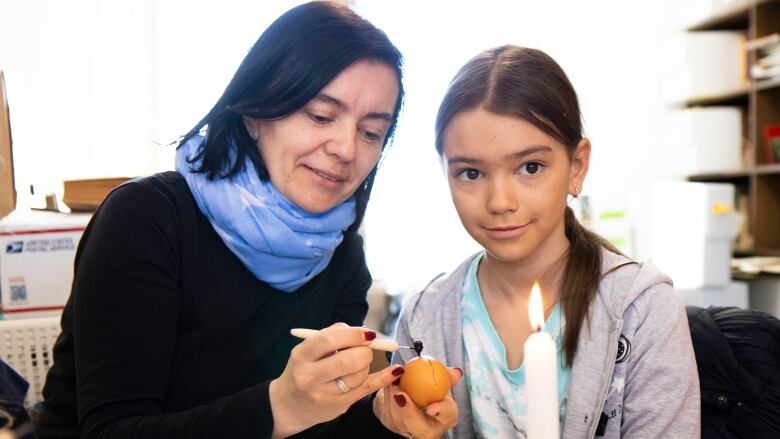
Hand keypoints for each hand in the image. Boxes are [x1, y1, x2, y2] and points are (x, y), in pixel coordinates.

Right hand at [269, 323, 401, 437]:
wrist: (289, 404)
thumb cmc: (304, 369)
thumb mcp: (307, 349)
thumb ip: (332, 335)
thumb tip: (363, 331)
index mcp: (301, 356)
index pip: (329, 340)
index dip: (353, 334)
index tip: (367, 333)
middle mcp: (310, 377)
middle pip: (347, 360)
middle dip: (364, 351)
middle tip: (365, 348)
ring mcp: (324, 394)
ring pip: (358, 375)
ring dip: (365, 365)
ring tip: (356, 364)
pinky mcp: (338, 406)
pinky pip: (366, 389)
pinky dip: (384, 378)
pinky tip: (395, 370)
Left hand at [373, 367, 462, 438]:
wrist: (408, 393)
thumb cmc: (428, 389)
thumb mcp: (439, 381)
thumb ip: (447, 377)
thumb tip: (457, 372)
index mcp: (446, 417)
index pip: (449, 416)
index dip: (441, 411)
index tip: (431, 407)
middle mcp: (429, 429)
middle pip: (420, 428)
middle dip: (409, 412)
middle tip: (401, 394)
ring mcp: (410, 431)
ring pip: (399, 421)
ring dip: (393, 400)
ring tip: (392, 383)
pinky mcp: (393, 426)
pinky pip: (387, 414)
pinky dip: (386, 398)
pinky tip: (387, 385)